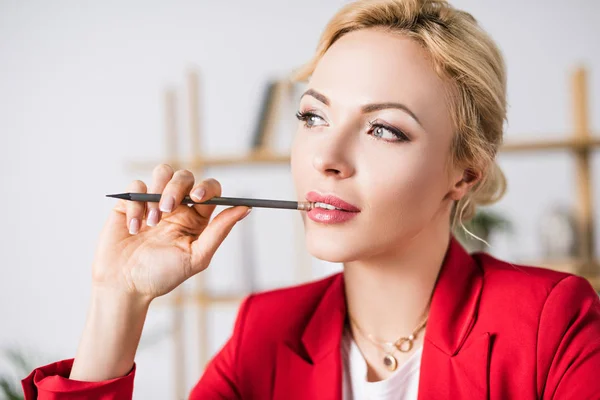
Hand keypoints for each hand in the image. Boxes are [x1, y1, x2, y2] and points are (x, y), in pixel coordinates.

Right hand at [91, 164, 250, 300]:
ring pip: (163, 172)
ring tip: (151, 223)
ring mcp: (153, 202)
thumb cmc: (162, 275)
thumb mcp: (196, 257)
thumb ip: (220, 231)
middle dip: (176, 188)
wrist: (124, 286)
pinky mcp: (130, 202)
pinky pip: (137, 186)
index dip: (207, 188)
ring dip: (158, 193)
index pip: (210, 189)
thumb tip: (246, 208)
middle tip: (168, 209)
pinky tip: (134, 229)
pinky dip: (136, 205)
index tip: (197, 197)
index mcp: (197, 218)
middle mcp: (177, 206)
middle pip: (185, 176)